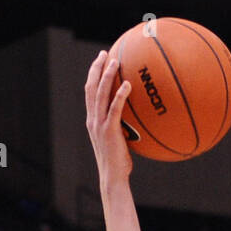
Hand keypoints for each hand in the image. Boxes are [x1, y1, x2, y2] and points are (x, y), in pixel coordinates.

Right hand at [84, 51, 132, 185]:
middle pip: (91, 87)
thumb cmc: (120, 163)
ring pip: (99, 93)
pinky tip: (128, 84)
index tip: (100, 62)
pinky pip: (115, 108)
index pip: (90, 92)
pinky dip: (120, 95)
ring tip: (115, 61)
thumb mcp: (120, 142)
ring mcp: (99, 124)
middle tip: (104, 54)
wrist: (113, 177)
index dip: (93, 75)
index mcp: (93, 120)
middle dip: (96, 68)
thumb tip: (140, 120)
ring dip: (106, 76)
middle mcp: (92, 119)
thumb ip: (124, 128)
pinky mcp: (109, 130)